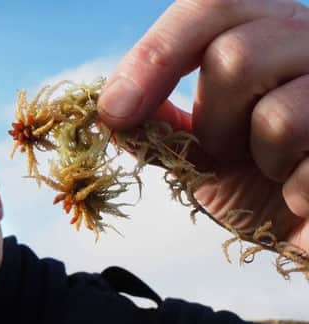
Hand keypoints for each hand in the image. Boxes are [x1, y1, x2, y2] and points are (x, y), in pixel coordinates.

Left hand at [98, 0, 308, 252]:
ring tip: (276, 168)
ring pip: (276, 117)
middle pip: (234, 56)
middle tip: (230, 149)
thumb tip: (111, 106)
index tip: (115, 110)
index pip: (214, 4)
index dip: (156, 55)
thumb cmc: (257, 183)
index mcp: (269, 30)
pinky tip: (303, 192)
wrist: (304, 224)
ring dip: (259, 159)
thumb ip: (160, 123)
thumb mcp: (197, 150)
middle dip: (214, 123)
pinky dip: (294, 193)